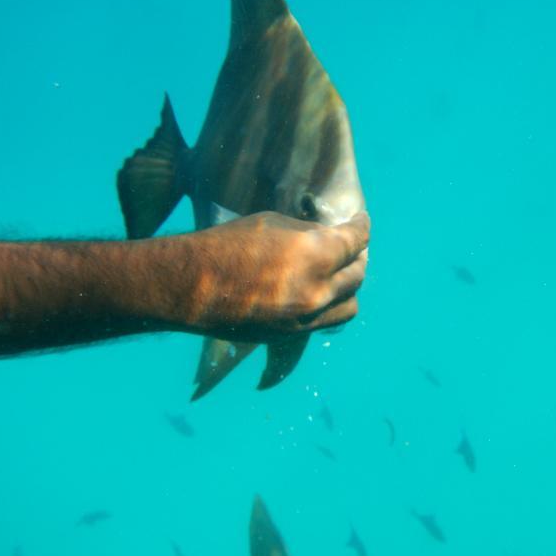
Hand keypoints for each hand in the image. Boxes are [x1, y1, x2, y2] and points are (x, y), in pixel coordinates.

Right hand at [155, 211, 369, 342]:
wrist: (193, 288)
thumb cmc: (228, 245)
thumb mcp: (273, 223)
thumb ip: (308, 232)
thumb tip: (328, 236)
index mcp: (316, 254)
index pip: (356, 241)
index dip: (362, 228)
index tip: (362, 222)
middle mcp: (318, 289)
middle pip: (358, 274)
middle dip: (357, 257)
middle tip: (352, 247)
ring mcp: (308, 316)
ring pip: (350, 304)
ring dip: (349, 287)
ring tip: (339, 274)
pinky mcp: (294, 333)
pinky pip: (327, 320)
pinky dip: (330, 305)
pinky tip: (320, 292)